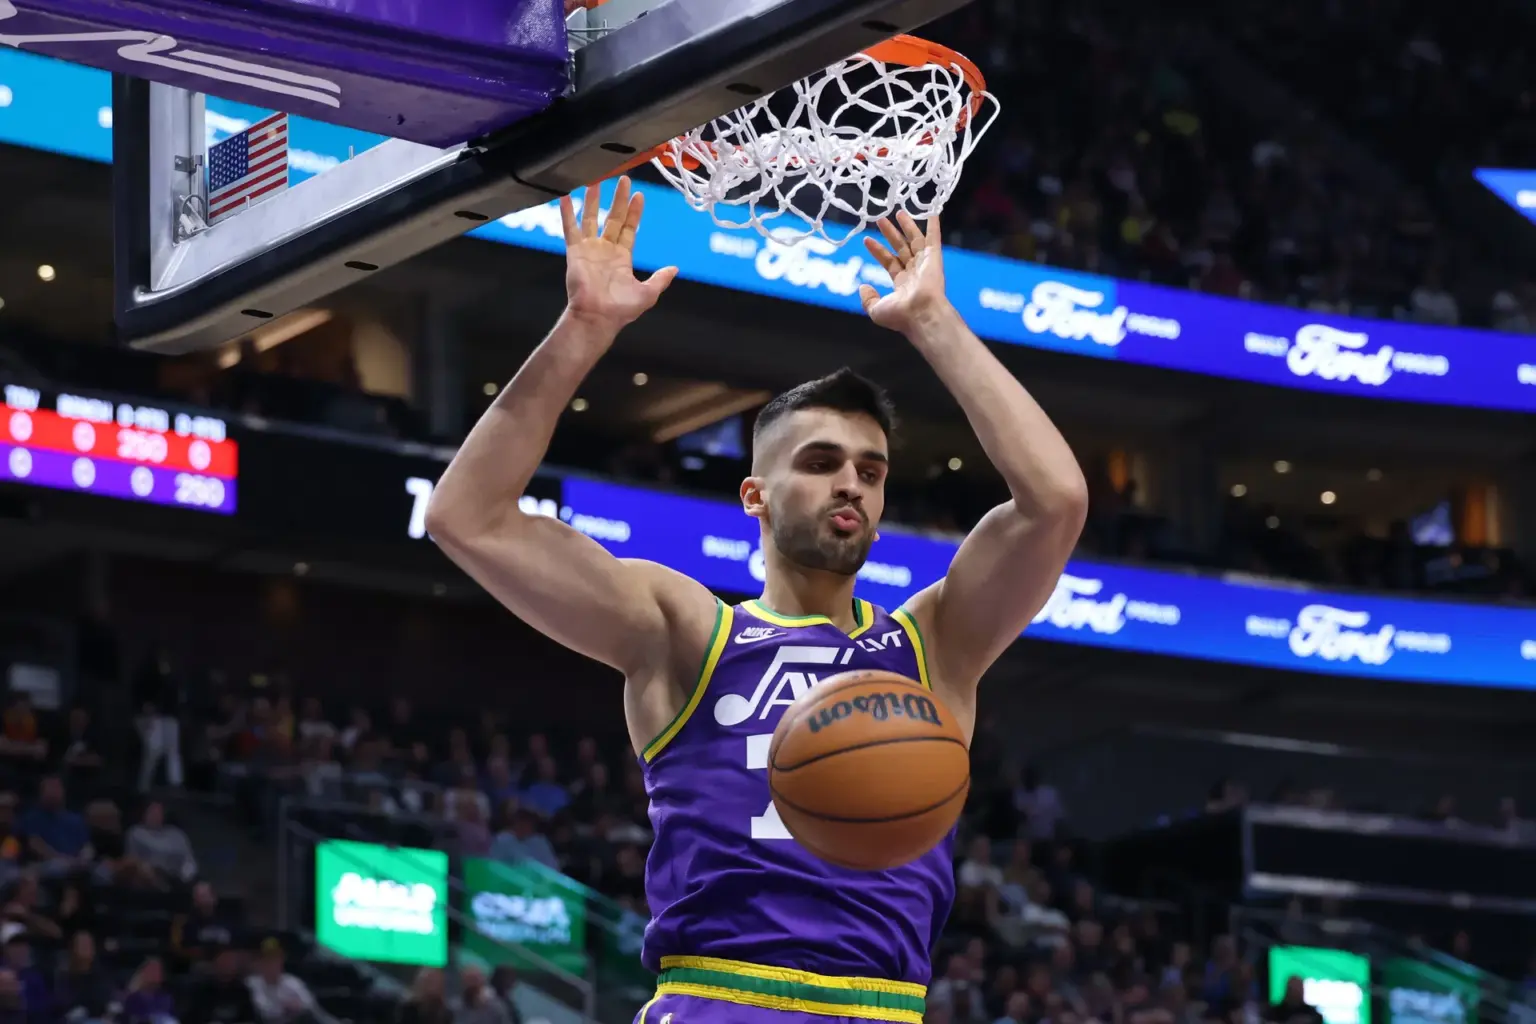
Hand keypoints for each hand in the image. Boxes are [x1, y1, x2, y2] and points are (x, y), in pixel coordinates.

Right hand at [560, 176, 677, 330]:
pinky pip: (570, 229)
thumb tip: (675, 268)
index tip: (639, 195)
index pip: (629, 228)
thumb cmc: (621, 310)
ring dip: (593, 200)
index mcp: (622, 258)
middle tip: (623, 179)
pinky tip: (565, 196)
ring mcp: (589, 249)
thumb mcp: (648, 293)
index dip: (634, 212)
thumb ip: (660, 279)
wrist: (598, 318)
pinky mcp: (575, 252)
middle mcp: (605, 250)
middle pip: (612, 218)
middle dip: (618, 199)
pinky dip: (567, 213)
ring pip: (591, 218)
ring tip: (595, 180)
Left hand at [859, 211, 948, 332]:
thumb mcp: (876, 310)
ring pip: (915, 241)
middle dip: (891, 234)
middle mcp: (914, 273)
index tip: (867, 239)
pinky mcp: (934, 258)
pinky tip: (932, 212)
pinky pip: (934, 238)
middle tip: (881, 220)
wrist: (921, 314)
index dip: (878, 250)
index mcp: (902, 284)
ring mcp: (925, 264)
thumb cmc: (900, 315)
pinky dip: (934, 226)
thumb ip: (868, 299)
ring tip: (898, 212)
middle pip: (901, 248)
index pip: (889, 262)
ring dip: (907, 226)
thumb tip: (863, 287)